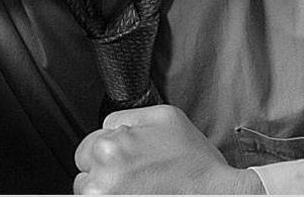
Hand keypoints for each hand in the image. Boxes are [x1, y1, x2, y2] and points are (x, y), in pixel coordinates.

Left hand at [73, 105, 264, 193]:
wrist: (216, 195)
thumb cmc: (195, 162)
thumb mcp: (164, 117)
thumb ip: (128, 115)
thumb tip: (109, 125)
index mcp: (109, 148)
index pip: (87, 148)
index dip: (109, 151)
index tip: (127, 157)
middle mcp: (102, 179)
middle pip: (87, 172)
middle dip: (107, 170)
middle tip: (137, 173)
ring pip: (92, 193)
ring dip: (110, 189)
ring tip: (141, 188)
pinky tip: (140, 195)